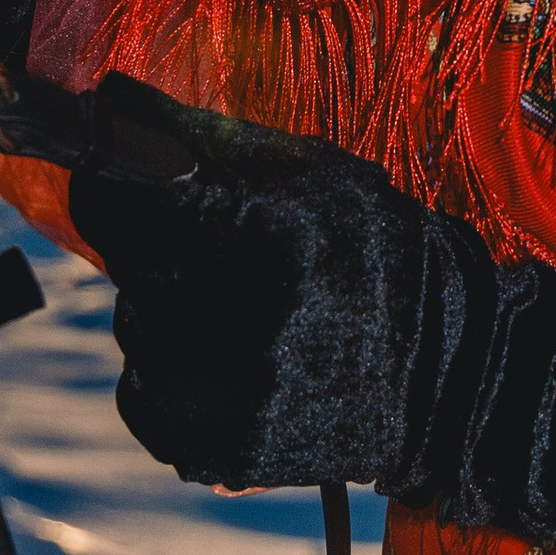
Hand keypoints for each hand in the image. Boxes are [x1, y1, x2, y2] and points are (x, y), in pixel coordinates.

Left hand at [67, 77, 453, 490]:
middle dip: (157, 248)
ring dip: (164, 313)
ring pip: (133, 330)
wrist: (444, 373)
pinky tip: (230, 364)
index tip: (119, 177)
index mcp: (266, 232)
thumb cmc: (374, 251)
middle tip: (222, 252)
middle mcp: (241, 320)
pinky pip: (143, 399)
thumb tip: (111, 100)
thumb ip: (204, 136)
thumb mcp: (308, 170)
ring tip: (241, 312)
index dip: (111, 181)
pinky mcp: (221, 454)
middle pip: (127, 265)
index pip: (121, 200)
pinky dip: (169, 379)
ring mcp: (229, 398)